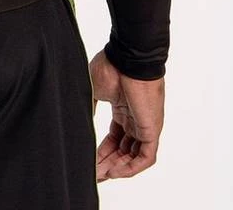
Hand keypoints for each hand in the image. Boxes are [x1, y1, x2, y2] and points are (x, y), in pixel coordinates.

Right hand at [88, 49, 164, 181]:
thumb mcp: (94, 90)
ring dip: (117, 168)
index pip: (115, 138)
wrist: (127, 58)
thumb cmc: (112, 67)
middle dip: (108, 163)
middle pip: (123, 150)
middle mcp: (135, 119)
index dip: (103, 151)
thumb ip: (89, 107)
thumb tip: (80, 121)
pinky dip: (130, 168)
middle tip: (94, 173)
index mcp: (123, 109)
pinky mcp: (151, 130)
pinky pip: (145, 158)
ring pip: (134, 156)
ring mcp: (145, 126)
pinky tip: (114, 171)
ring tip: (100, 174)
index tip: (91, 162)